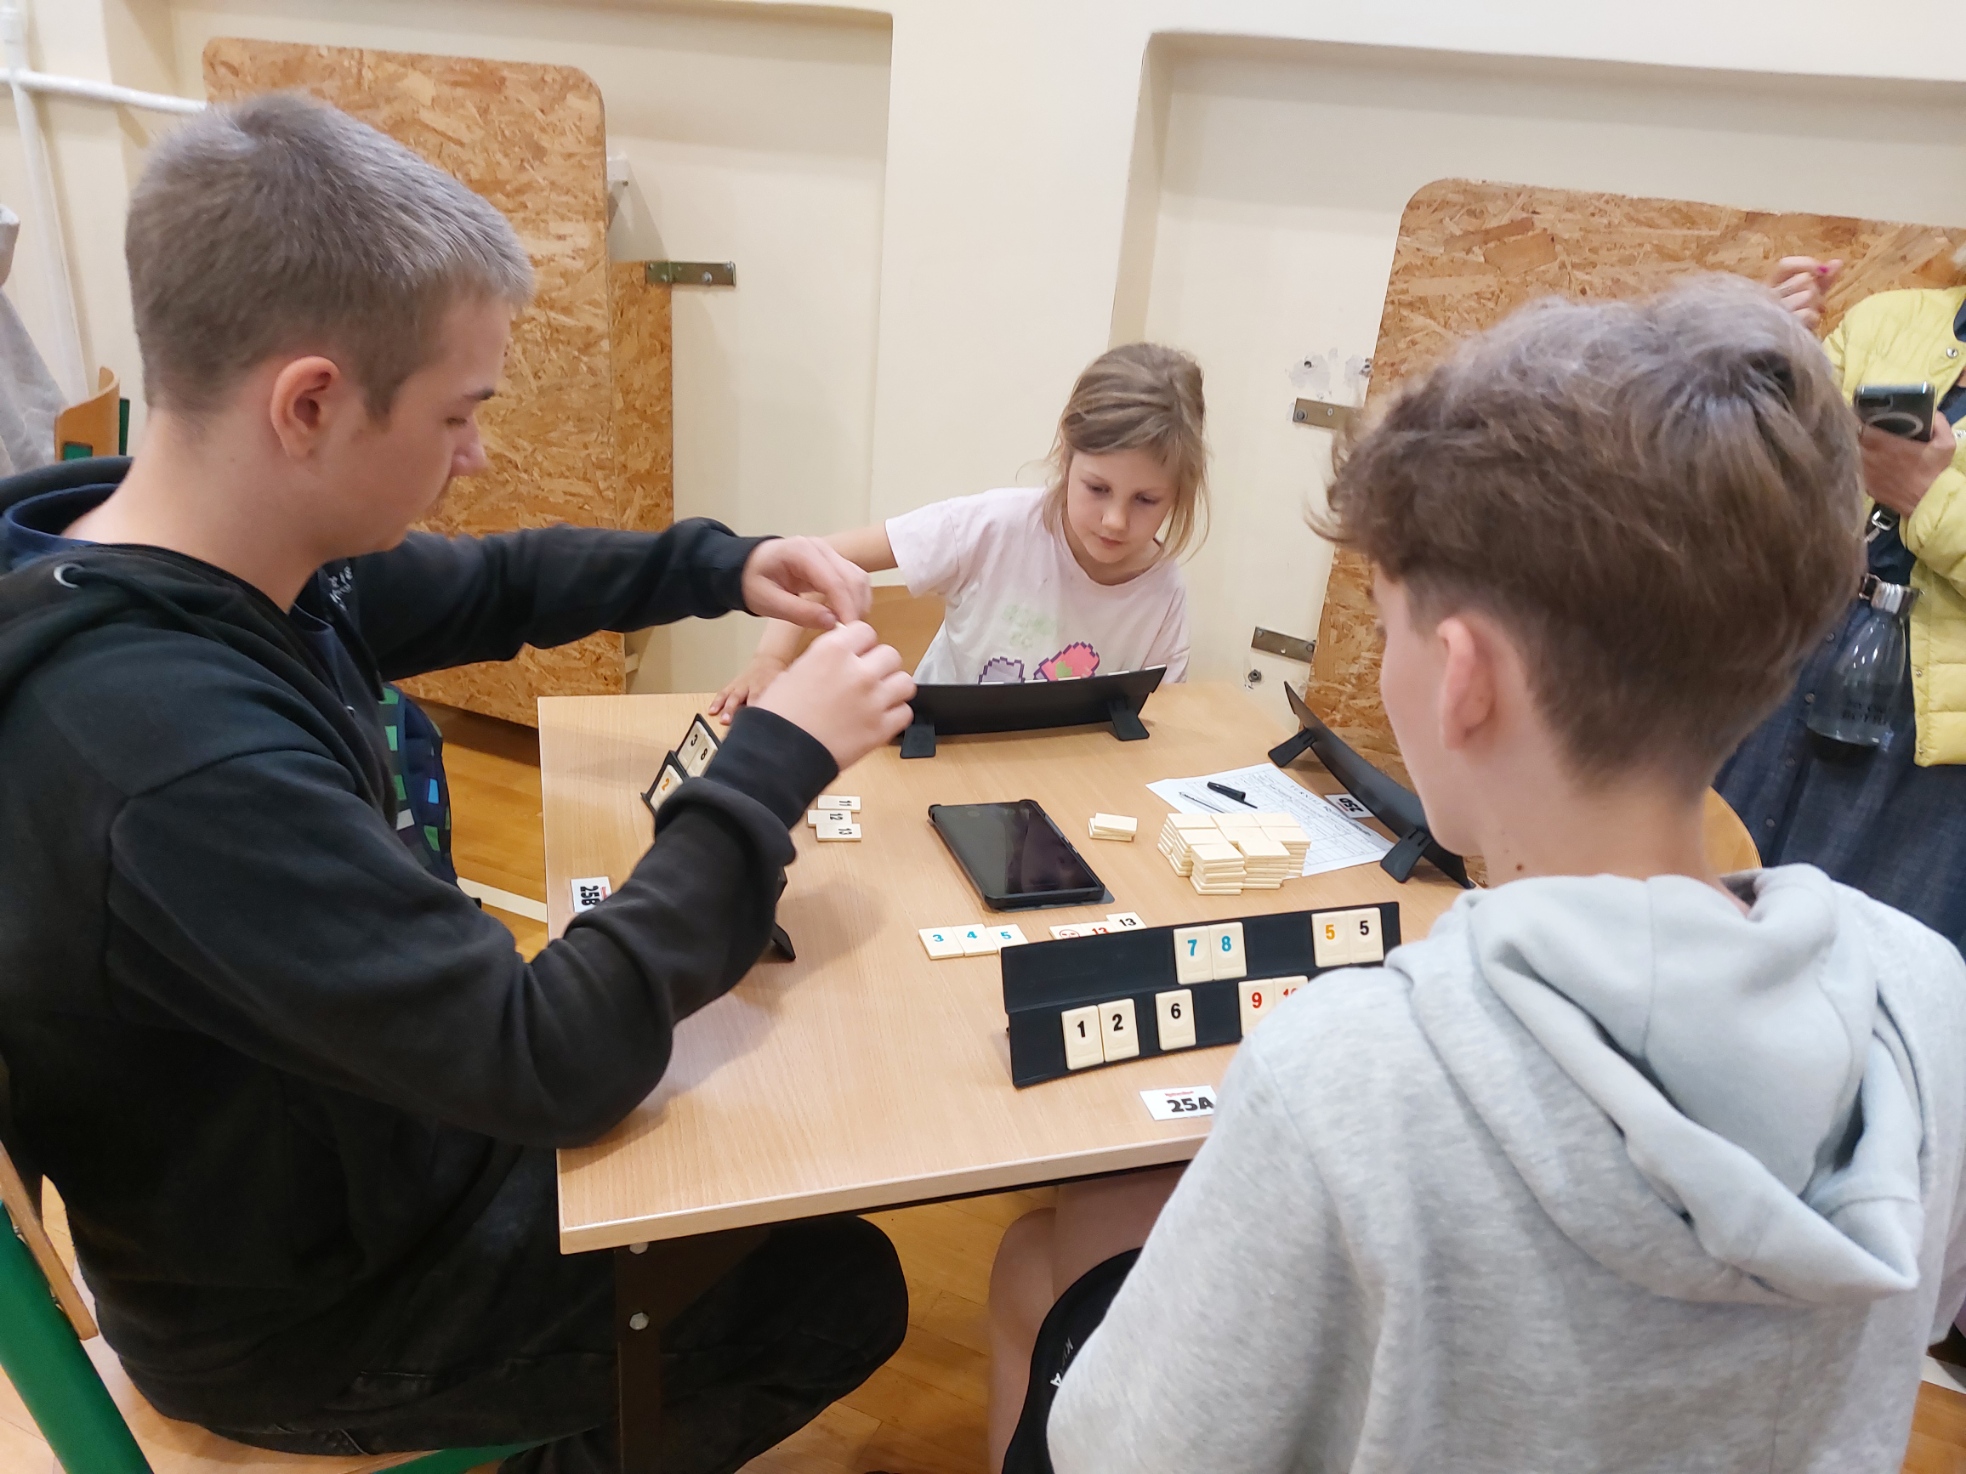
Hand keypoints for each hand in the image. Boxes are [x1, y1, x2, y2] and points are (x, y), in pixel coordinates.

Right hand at [708, 653, 788, 723]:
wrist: (768, 662)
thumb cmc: (776, 679)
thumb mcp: (783, 688)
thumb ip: (782, 701)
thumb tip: (787, 718)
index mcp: (767, 687)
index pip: (764, 700)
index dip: (762, 711)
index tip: (759, 724)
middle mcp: (753, 686)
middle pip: (747, 698)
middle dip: (743, 710)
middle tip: (738, 721)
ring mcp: (741, 685)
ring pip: (733, 696)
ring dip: (727, 708)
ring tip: (722, 719)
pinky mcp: (733, 685)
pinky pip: (723, 693)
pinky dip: (717, 702)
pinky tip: (711, 711)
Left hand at [741, 538, 871, 630]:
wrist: (747, 567)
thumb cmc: (753, 582)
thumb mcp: (767, 601)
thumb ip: (798, 612)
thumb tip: (832, 623)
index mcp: (802, 551)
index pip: (834, 581)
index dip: (846, 607)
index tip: (850, 632)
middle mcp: (821, 548)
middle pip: (853, 577)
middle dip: (856, 608)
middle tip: (851, 636)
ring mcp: (829, 553)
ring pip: (859, 578)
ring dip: (860, 604)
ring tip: (849, 628)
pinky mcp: (834, 563)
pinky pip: (854, 580)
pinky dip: (856, 599)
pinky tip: (848, 616)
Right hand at [754, 621, 914, 770]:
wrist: (779, 755)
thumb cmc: (779, 715)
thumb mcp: (793, 672)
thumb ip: (824, 659)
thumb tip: (839, 659)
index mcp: (833, 651)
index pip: (866, 631)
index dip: (861, 644)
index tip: (857, 654)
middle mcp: (859, 671)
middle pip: (890, 655)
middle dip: (879, 665)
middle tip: (866, 679)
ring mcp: (874, 700)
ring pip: (905, 682)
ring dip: (893, 688)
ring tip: (879, 698)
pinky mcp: (881, 729)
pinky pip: (905, 712)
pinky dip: (895, 715)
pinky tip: (879, 718)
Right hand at [1766, 256, 1840, 330]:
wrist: (1784, 348)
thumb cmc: (1795, 319)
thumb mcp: (1810, 296)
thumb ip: (1823, 279)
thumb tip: (1838, 262)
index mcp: (1771, 286)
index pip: (1785, 265)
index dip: (1805, 264)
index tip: (1820, 271)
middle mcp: (1768, 296)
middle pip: (1802, 279)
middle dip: (1814, 291)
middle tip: (1809, 304)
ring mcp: (1772, 312)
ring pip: (1807, 295)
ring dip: (1813, 307)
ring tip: (1806, 315)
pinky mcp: (1780, 327)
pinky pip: (1807, 313)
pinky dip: (1812, 319)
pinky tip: (1805, 326)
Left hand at [1863, 410, 1956, 518]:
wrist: (1928, 502)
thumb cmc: (1935, 472)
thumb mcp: (1946, 444)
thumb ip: (1939, 424)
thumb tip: (1931, 412)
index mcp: (1888, 444)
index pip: (1862, 427)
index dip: (1857, 419)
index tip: (1858, 414)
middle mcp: (1872, 457)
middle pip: (1853, 439)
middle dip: (1854, 432)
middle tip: (1858, 427)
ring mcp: (1866, 473)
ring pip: (1852, 454)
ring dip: (1854, 447)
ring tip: (1857, 442)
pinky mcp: (1865, 485)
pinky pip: (1854, 470)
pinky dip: (1855, 463)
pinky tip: (1860, 460)